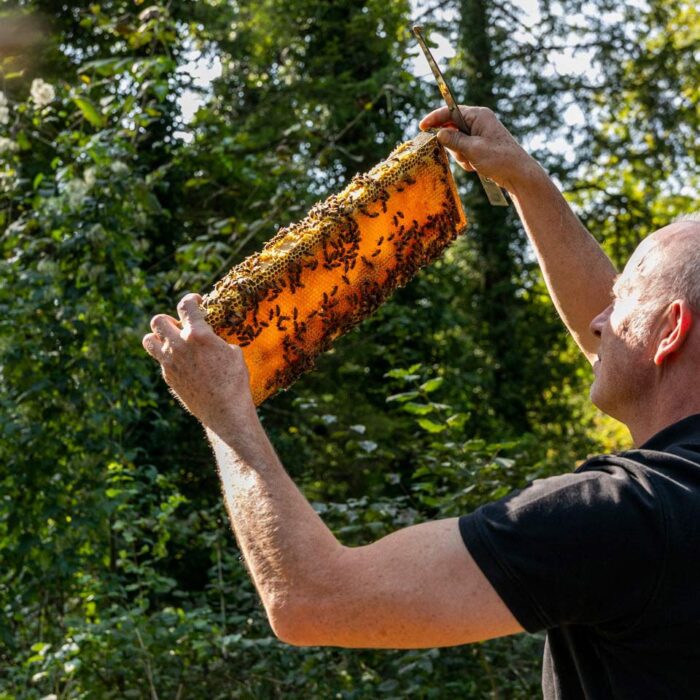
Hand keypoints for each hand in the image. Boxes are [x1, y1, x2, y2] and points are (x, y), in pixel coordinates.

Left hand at [142, 294, 255, 437]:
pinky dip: (169, 357)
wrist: (224, 410)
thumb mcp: (233, 354)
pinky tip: (184, 363)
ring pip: (149, 340)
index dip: (190, 299)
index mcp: (198, 334)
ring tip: (173, 341)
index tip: (196, 301)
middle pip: (158, 321)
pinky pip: (161, 360)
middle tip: (182, 326)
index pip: (185, 305)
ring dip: (159, 337)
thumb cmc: (235, 381)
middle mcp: (179, 345)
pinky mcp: (168, 376)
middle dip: (169, 319)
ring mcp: (169, 362)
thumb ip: (216, 341)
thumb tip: (212, 341)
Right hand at [420, 106, 538, 192]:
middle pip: (452, 128)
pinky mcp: (481, 146)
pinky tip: (476, 166)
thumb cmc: (499, 159)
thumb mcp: (473, 149)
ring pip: (457, 142)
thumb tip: (439, 133)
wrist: (518, 174)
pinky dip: (466, 160)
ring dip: (460, 155)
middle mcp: (479, 122)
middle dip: (452, 144)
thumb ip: (454, 140)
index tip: (422, 127)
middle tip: (461, 154)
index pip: (450, 112)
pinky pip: (464, 151)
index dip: (435, 119)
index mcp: (478, 115)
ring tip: (472, 162)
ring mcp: (480, 134)